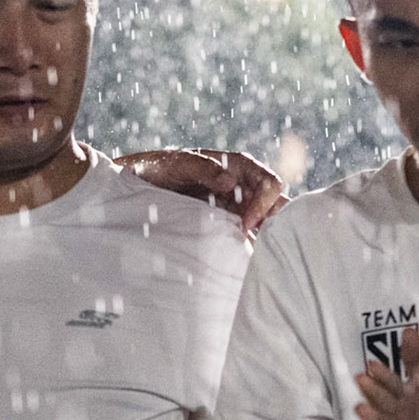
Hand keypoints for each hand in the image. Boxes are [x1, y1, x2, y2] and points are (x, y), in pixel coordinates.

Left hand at [115, 147, 286, 234]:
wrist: (141, 185)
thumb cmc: (161, 168)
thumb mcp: (179, 164)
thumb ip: (204, 169)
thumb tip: (231, 181)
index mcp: (239, 166)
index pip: (270, 184)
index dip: (263, 204)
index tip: (245, 223)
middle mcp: (244, 185)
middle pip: (276, 203)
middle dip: (273, 221)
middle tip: (254, 239)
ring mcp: (238, 205)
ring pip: (267, 220)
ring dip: (263, 234)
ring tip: (252, 250)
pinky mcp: (229, 222)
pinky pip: (250, 233)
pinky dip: (251, 244)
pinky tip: (243, 254)